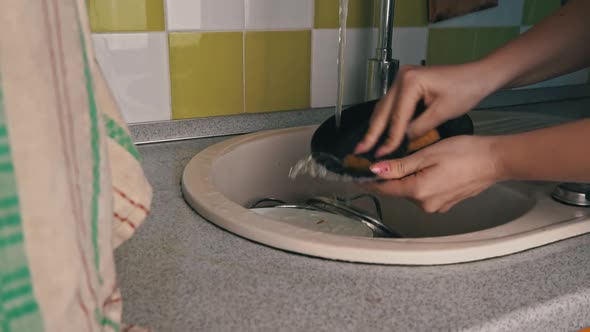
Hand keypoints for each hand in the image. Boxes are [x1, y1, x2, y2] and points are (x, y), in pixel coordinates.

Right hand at [355, 63, 495, 157]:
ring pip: (384, 107)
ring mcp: (402, 78)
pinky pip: (391, 104)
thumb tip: (402, 141)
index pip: (396, 117)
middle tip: (360, 150)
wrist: (478, 75)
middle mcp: (402, 77)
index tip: (381, 154)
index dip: (389, 138)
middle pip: (383, 110)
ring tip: (366, 145)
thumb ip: (418, 128)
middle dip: (372, 132)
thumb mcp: (442, 113)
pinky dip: (386, 119)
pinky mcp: (406, 83)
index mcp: (411, 82)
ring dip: (376, 126)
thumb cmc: (465, 90)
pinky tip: (380, 132)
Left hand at [361, 135, 502, 212]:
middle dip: (390, 175)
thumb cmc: (465, 153)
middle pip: (397, 190)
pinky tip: (430, 166)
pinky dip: (422, 180)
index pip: (384, 189)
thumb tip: (375, 170)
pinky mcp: (446, 202)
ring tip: (414, 157)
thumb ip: (399, 165)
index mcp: (418, 192)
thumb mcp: (427, 154)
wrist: (495, 160)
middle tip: (386, 156)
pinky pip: (425, 192)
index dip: (369, 180)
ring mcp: (437, 205)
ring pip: (411, 190)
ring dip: (407, 177)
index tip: (356, 173)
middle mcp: (426, 204)